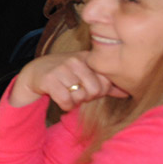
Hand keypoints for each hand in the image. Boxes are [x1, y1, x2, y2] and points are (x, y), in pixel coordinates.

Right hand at [8, 52, 128, 111]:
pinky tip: (61, 100)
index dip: (99, 90)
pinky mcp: (49, 80)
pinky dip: (65, 106)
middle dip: (86, 97)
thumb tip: (128, 92)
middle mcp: (75, 61)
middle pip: (94, 90)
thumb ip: (105, 83)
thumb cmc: (63, 74)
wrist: (33, 72)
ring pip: (80, 96)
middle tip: (76, 93)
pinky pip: (66, 101)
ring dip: (74, 101)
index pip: (106, 81)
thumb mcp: (84, 74)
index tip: (88, 88)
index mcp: (87, 58)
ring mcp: (61, 69)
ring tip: (67, 94)